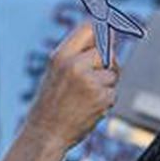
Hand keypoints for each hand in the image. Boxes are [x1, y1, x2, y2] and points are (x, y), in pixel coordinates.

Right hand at [23, 23, 117, 148]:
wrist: (45, 133)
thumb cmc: (52, 101)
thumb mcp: (57, 70)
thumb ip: (79, 53)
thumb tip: (110, 34)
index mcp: (61, 55)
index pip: (89, 28)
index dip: (104, 27)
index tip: (112, 27)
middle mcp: (75, 65)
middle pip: (108, 51)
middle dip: (108, 63)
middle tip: (96, 78)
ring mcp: (89, 81)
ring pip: (113, 73)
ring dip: (107, 85)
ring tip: (87, 96)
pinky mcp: (101, 98)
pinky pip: (114, 92)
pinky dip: (106, 101)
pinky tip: (90, 108)